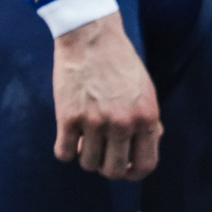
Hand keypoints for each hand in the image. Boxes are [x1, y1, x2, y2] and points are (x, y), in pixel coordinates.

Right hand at [53, 12, 162, 180]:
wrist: (92, 38)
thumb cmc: (120, 62)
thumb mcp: (145, 91)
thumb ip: (147, 119)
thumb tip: (147, 145)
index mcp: (147, 118)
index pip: (146, 165)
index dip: (134, 173)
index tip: (124, 168)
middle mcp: (123, 124)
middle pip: (114, 171)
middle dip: (107, 167)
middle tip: (101, 154)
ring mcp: (95, 122)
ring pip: (88, 164)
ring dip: (85, 156)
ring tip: (85, 139)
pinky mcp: (68, 118)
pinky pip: (64, 153)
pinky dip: (65, 150)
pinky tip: (69, 136)